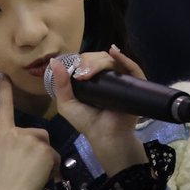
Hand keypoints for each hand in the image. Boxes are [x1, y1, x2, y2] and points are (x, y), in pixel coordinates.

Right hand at [0, 73, 59, 189]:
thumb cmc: (2, 181)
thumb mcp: (0, 156)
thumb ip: (12, 144)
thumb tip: (22, 144)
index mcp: (2, 133)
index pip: (4, 107)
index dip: (5, 90)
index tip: (4, 74)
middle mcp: (17, 132)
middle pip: (38, 134)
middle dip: (39, 149)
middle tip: (29, 168)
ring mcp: (32, 139)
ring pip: (47, 147)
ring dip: (46, 159)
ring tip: (35, 175)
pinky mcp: (45, 149)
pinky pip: (54, 157)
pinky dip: (51, 168)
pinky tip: (42, 177)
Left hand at [49, 45, 148, 176]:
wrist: (105, 136)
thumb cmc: (87, 122)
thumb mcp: (67, 104)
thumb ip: (60, 84)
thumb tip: (54, 61)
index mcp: (94, 81)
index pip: (90, 61)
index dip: (83, 61)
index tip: (76, 70)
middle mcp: (109, 78)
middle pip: (101, 58)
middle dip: (90, 61)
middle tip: (83, 74)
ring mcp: (122, 81)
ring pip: (113, 61)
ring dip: (100, 61)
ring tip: (90, 72)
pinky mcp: (134, 86)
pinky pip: (132, 68)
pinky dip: (124, 58)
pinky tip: (114, 53)